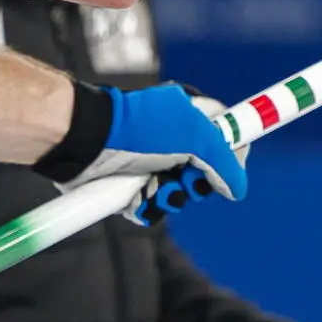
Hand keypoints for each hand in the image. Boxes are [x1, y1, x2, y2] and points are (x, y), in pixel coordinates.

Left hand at [66, 83, 246, 208]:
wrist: (85, 141)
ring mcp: (150, 162)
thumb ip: (225, 161)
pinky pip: (152, 206)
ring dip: (171, 197)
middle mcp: (172, 138)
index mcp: (189, 114)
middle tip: (186, 181)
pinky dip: (148, 207)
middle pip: (204, 172)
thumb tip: (236, 189)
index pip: (226, 133)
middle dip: (196, 183)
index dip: (232, 153)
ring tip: (155, 188)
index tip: (229, 170)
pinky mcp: (129, 185)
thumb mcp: (195, 136)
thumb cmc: (140, 129)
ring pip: (178, 193)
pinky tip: (138, 198)